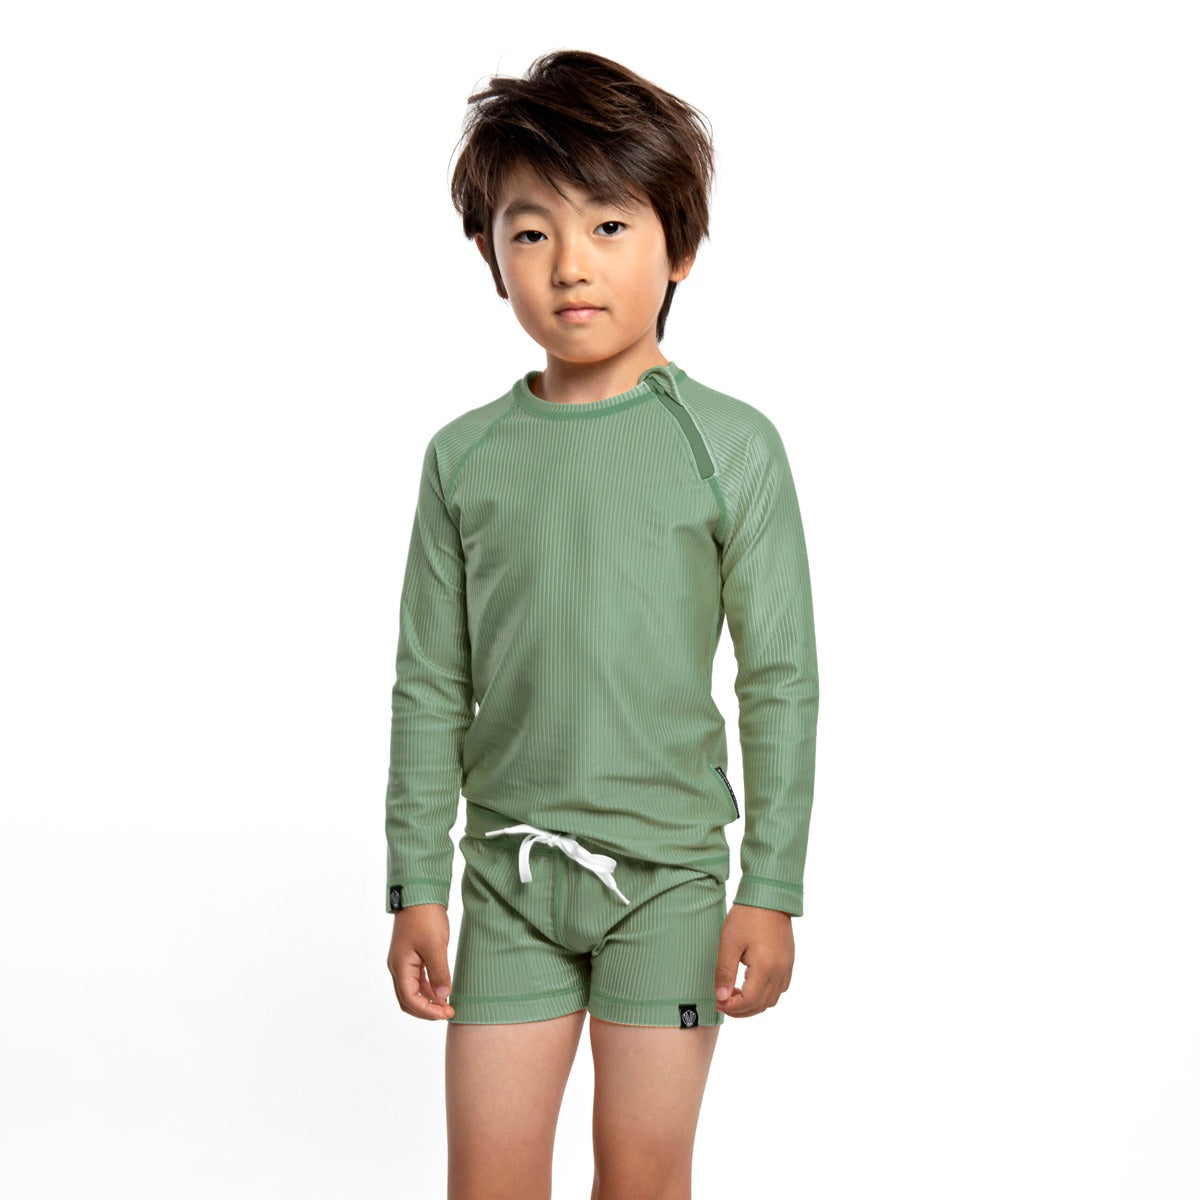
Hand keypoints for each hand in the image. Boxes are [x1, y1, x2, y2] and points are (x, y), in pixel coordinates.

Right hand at [387, 902, 455, 1019]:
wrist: (420, 893)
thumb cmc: (425, 917)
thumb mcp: (436, 946)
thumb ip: (439, 973)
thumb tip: (443, 997)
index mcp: (400, 966)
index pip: (410, 999)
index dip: (428, 1011)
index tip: (447, 1014)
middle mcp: (398, 967)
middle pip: (408, 999)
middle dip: (426, 1010)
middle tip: (448, 1013)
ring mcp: (404, 961)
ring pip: (413, 990)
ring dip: (428, 1000)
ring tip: (447, 1005)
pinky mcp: (411, 955)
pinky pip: (418, 979)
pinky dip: (429, 989)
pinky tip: (443, 991)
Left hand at [713, 902, 793, 1017]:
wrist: (769, 896)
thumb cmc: (747, 916)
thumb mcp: (729, 943)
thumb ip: (724, 972)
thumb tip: (720, 996)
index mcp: (765, 968)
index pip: (749, 1002)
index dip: (731, 1007)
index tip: (716, 1001)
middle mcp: (780, 972)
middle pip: (761, 1005)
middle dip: (740, 1009)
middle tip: (721, 1001)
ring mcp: (787, 967)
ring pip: (772, 1000)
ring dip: (753, 1003)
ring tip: (734, 993)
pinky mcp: (789, 961)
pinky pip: (780, 988)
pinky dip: (765, 994)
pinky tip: (750, 984)